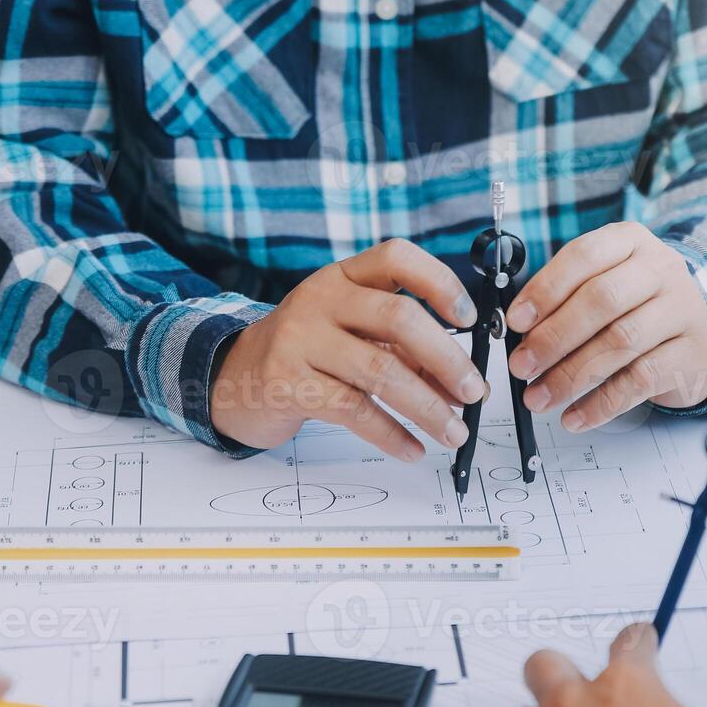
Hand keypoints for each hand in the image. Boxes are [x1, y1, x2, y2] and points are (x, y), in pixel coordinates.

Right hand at [211, 240, 484, 459]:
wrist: (233, 378)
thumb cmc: (306, 353)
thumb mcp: (350, 333)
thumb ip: (401, 348)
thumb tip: (458, 383)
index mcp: (342, 277)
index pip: (396, 257)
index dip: (440, 282)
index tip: (469, 319)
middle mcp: (320, 300)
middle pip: (398, 318)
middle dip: (446, 359)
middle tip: (473, 392)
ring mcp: (300, 340)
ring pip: (380, 370)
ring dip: (427, 406)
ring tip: (454, 431)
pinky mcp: (288, 383)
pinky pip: (353, 410)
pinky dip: (391, 433)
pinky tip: (412, 449)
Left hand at [505, 222, 706, 431]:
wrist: (692, 334)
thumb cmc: (634, 308)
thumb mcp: (601, 287)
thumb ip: (563, 301)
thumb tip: (520, 335)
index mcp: (631, 242)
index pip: (584, 256)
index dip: (546, 290)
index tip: (516, 322)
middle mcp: (661, 270)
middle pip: (602, 300)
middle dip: (554, 337)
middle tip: (522, 366)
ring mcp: (682, 310)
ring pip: (620, 342)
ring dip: (571, 375)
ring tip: (540, 396)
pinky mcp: (692, 353)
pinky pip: (639, 381)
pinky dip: (600, 404)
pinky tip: (575, 416)